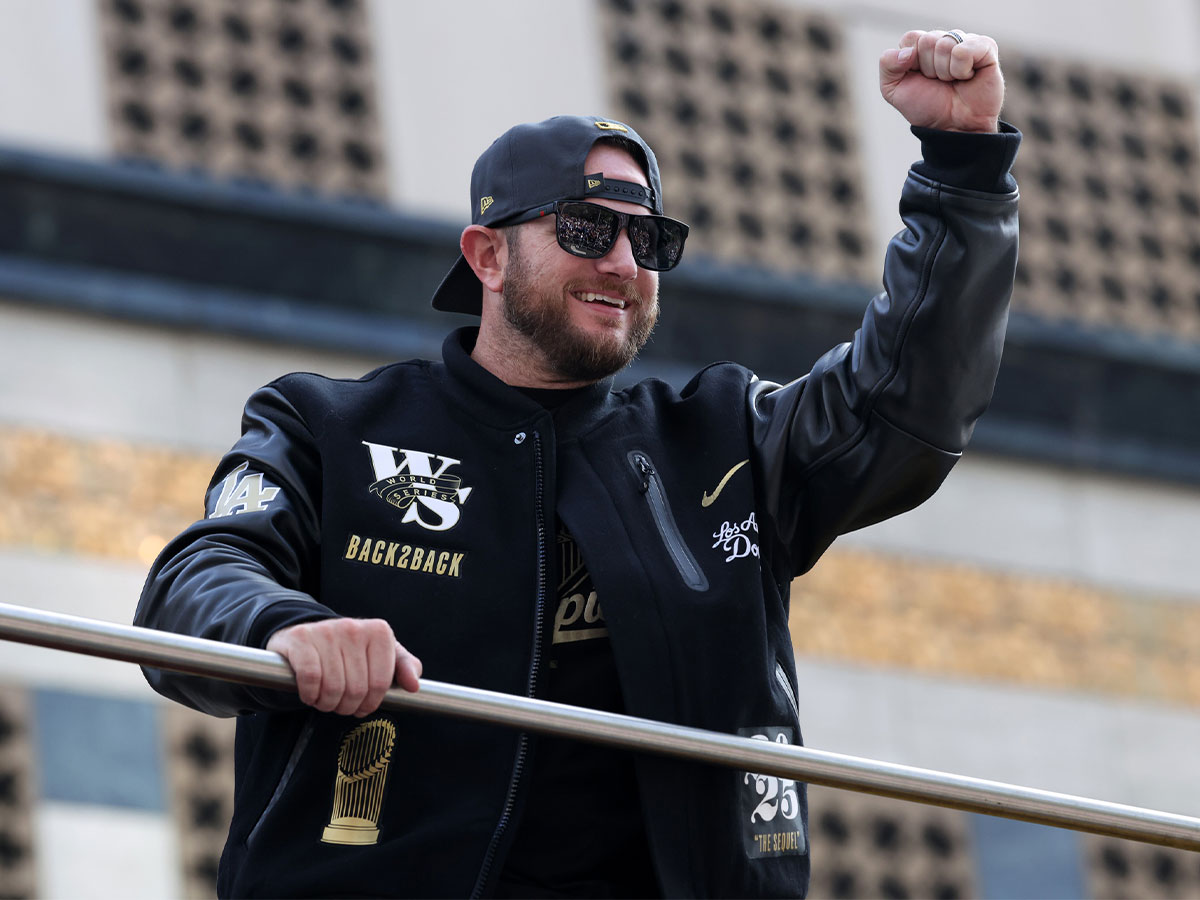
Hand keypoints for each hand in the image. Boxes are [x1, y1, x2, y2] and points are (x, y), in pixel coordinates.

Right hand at [266, 618, 421, 715]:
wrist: (309, 637)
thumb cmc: (351, 650)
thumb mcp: (383, 655)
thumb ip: (404, 668)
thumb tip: (414, 685)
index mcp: (379, 632)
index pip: (381, 683)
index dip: (371, 703)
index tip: (364, 706)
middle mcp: (354, 628)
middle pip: (356, 689)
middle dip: (347, 706)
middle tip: (342, 704)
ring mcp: (327, 631)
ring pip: (332, 688)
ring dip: (327, 703)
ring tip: (326, 699)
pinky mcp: (302, 639)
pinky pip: (310, 679)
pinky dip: (310, 694)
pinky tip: (310, 693)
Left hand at [879, 30, 1003, 132]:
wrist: (953, 127)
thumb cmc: (927, 107)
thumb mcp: (893, 90)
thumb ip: (887, 65)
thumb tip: (907, 51)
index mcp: (921, 46)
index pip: (911, 37)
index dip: (911, 62)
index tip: (920, 78)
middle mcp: (944, 40)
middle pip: (927, 40)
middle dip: (928, 69)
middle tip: (938, 82)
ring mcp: (966, 42)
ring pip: (945, 44)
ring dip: (945, 72)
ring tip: (953, 82)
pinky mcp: (986, 48)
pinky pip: (965, 50)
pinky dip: (961, 70)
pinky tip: (967, 77)